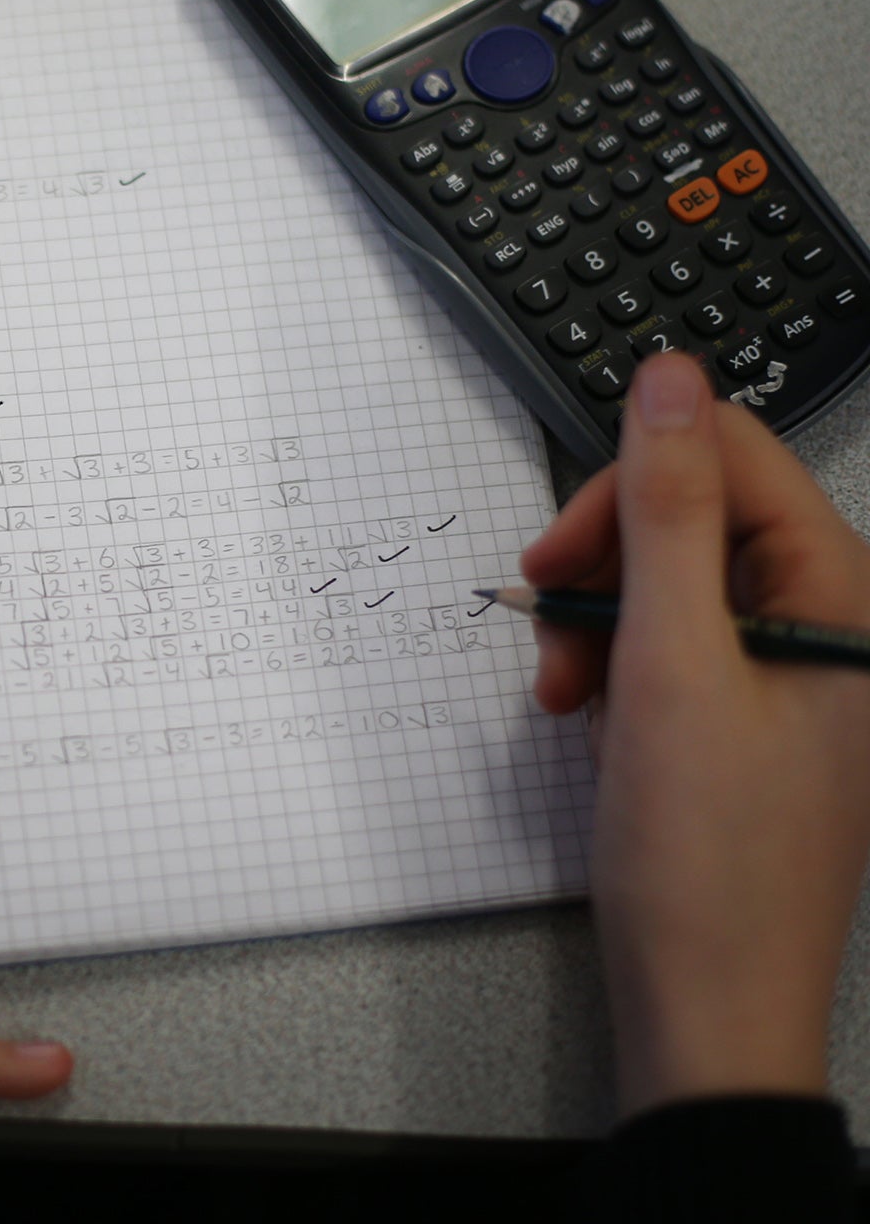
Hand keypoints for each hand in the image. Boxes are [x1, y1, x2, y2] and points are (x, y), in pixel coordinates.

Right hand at [520, 351, 869, 1116]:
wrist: (708, 1011)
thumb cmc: (705, 858)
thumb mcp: (672, 664)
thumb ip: (668, 511)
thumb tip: (673, 376)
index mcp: (845, 602)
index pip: (736, 461)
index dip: (635, 488)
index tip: (559, 549)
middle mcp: (831, 629)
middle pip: (702, 520)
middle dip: (607, 562)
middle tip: (546, 619)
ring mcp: (793, 680)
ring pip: (675, 585)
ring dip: (598, 621)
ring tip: (559, 691)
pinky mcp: (751, 723)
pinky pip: (675, 650)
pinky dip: (615, 669)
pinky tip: (583, 714)